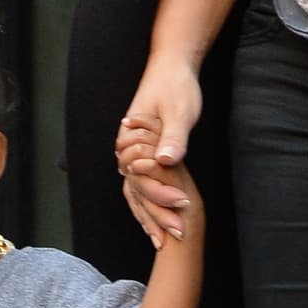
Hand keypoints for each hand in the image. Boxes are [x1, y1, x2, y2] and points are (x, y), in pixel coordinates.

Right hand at [116, 56, 202, 248]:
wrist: (171, 66)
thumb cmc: (176, 86)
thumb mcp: (179, 110)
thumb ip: (173, 136)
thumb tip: (166, 161)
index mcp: (132, 140)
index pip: (142, 182)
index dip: (160, 204)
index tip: (177, 224)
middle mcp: (128, 149)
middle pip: (138, 190)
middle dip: (156, 216)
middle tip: (177, 237)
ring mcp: (134, 151)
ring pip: (137, 190)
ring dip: (151, 214)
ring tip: (163, 240)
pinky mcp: (144, 151)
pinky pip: (141, 183)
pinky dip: (149, 202)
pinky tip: (156, 219)